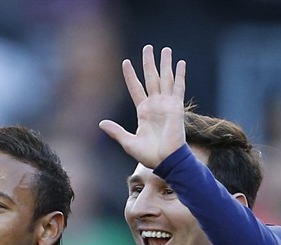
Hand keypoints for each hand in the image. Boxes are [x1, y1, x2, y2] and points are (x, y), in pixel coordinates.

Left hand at [99, 45, 185, 168]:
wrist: (166, 161)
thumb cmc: (148, 155)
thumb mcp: (128, 142)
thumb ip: (116, 131)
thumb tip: (100, 123)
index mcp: (143, 112)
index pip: (135, 88)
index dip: (130, 75)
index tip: (125, 62)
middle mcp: (155, 105)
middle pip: (151, 78)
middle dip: (149, 63)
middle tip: (148, 47)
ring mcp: (166, 105)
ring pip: (165, 79)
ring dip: (165, 64)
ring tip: (165, 49)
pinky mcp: (176, 107)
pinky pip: (178, 88)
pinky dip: (179, 76)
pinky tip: (180, 63)